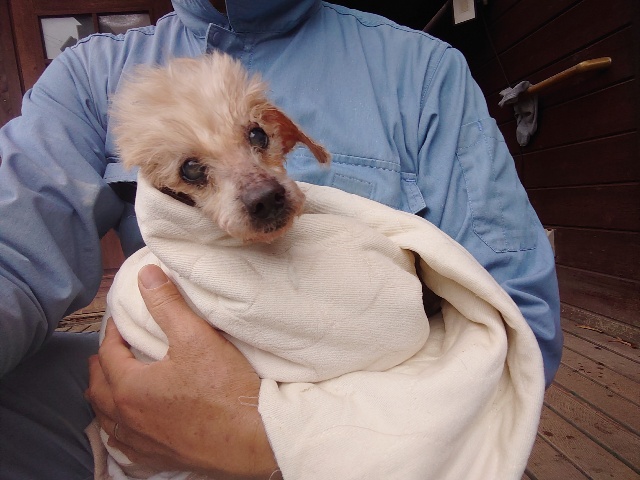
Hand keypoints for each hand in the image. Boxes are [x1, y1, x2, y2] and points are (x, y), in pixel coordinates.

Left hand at [86, 265, 279, 478]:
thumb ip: (167, 303)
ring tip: (113, 388)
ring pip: (108, 422)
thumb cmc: (224, 388)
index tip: (120, 323)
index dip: (112, 334)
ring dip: (106, 401)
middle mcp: (128, 419)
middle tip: (109, 352)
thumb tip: (146, 275)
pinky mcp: (160, 460)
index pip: (108, 354)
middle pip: (98, 390)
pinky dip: (120, 434)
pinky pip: (125, 450)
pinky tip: (130, 431)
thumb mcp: (195, 337)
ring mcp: (143, 444)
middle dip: (100, 367)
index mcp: (130, 388)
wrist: (252, 436)